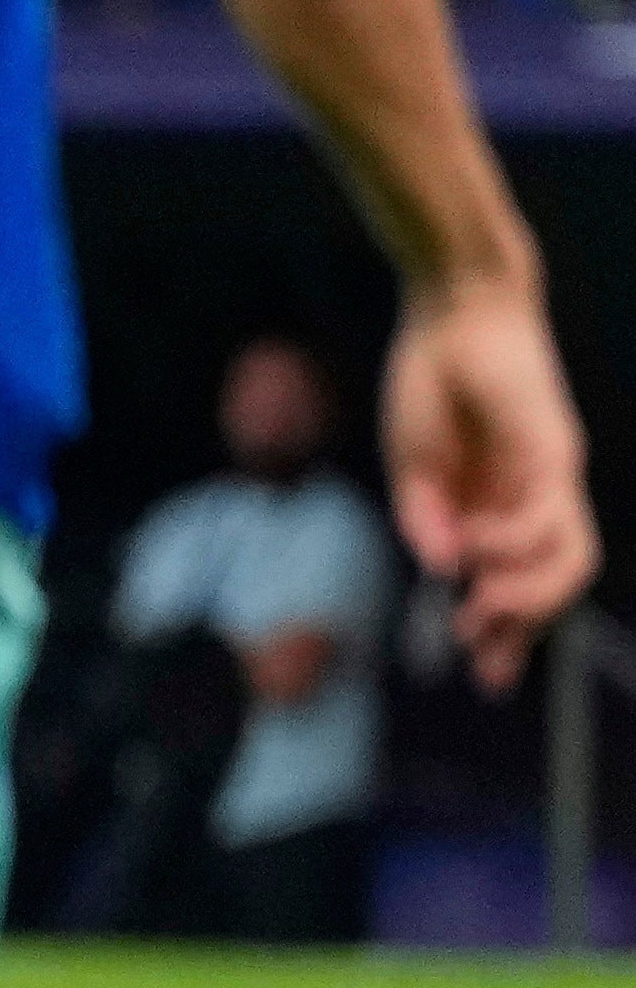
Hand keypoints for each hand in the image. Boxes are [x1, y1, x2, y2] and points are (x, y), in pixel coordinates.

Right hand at [383, 280, 595, 690]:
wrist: (454, 312)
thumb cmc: (431, 383)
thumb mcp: (414, 466)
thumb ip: (426, 520)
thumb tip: (442, 573)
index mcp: (503, 505)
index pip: (523, 580)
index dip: (510, 632)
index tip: (486, 675)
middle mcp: (540, 498)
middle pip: (561, 581)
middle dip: (524, 627)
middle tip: (481, 654)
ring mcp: (553, 477)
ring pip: (573, 559)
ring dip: (528, 596)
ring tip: (482, 608)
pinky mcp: (554, 452)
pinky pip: (545, 516)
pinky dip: (507, 543)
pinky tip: (472, 545)